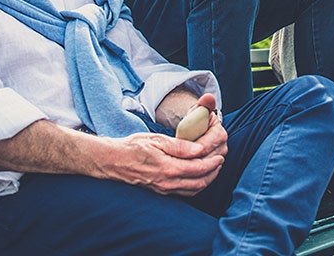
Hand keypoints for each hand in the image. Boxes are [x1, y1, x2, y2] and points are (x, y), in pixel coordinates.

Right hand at [112, 93, 227, 196]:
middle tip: (220, 161)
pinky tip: (198, 177)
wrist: (113, 161)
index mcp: (168, 168)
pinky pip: (184, 193)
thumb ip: (180, 146)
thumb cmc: (133, 147)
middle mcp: (167, 182)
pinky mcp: (161, 191)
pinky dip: (196, 186)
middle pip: (200, 182)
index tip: (220, 155)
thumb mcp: (157, 140)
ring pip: (193, 190)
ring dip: (207, 180)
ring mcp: (164, 189)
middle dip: (213, 172)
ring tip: (213, 168)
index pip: (199, 168)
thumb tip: (200, 150)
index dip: (213, 163)